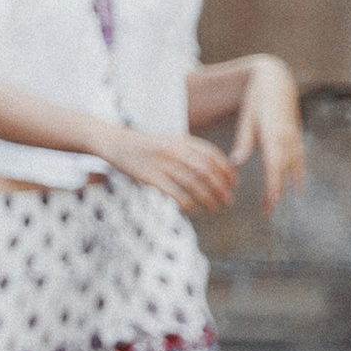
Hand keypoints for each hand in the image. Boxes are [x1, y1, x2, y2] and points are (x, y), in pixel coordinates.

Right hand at [108, 128, 236, 215]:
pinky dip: (187, 203)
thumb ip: (190, 152)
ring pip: (192, 184)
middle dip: (220, 188)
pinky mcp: (149, 177)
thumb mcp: (171, 142)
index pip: (212, 155)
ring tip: (215, 208)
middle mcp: (175, 150)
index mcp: (183, 140)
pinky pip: (174, 193)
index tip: (234, 184)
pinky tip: (193, 210)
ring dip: (207, 198)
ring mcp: (162, 163)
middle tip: (228, 201)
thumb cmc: (147, 146)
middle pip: (205, 171)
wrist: (117, 143)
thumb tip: (215, 171)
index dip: (227, 170)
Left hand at [229, 55, 304, 207]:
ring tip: (276, 203)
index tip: (268, 204)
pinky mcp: (296, 135)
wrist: (277, 81)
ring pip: (293, 167)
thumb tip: (236, 163)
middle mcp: (287, 139)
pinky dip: (298, 173)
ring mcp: (294, 137)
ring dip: (287, 186)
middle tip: (266, 211)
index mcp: (273, 136)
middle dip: (276, 193)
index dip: (273, 188)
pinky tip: (297, 187)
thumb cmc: (257, 100)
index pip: (274, 169)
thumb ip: (244, 142)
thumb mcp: (247, 119)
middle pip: (284, 172)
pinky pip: (299, 159)